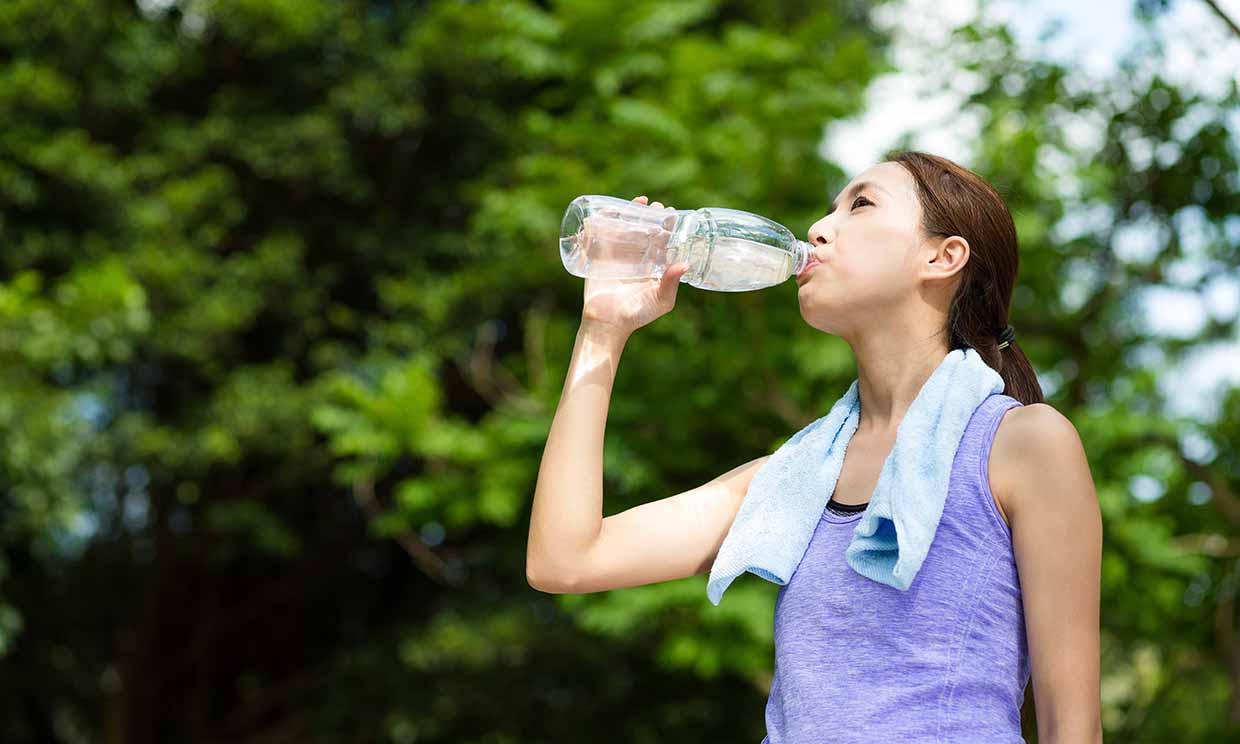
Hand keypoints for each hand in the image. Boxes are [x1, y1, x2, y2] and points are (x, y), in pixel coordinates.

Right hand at [580, 195, 690, 338]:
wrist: (608, 323)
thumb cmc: (638, 315)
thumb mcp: (661, 300)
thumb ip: (671, 283)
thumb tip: (685, 264)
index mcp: (653, 264)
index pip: (661, 239)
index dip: (667, 225)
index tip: (671, 214)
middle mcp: (636, 257)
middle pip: (644, 228)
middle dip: (651, 215)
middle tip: (657, 206)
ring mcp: (617, 254)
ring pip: (625, 227)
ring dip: (632, 212)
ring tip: (641, 201)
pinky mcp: (599, 255)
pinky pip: (601, 233)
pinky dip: (604, 218)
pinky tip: (612, 209)